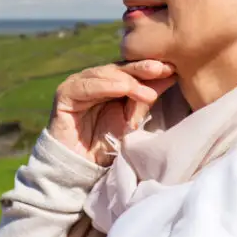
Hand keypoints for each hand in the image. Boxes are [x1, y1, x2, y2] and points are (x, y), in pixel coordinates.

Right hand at [48, 60, 176, 165]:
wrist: (82, 168)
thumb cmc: (107, 145)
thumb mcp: (132, 118)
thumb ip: (145, 97)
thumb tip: (171, 74)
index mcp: (108, 82)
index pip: (129, 69)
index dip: (149, 69)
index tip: (172, 69)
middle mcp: (92, 80)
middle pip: (118, 68)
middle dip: (141, 69)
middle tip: (162, 69)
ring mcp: (77, 84)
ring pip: (104, 75)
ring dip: (127, 81)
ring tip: (147, 91)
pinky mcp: (64, 94)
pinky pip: (86, 86)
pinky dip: (105, 86)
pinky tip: (123, 88)